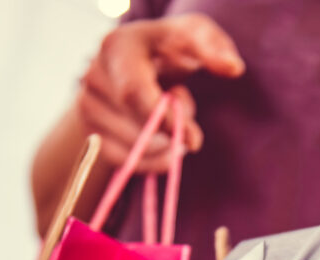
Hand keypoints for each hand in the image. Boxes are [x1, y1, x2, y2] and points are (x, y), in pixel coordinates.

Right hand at [78, 14, 244, 170]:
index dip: (165, 121)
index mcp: (117, 47)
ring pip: (131, 148)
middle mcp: (93, 75)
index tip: (193, 138)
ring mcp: (86, 105)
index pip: (134, 94)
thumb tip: (233, 68)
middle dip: (171, 134)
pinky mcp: (89, 133)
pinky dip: (152, 164)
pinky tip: (164, 149)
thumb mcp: (195, 37)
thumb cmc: (172, 49)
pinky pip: (123, 163)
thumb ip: (215, 48)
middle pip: (136, 126)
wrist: (141, 65)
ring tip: (172, 126)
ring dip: (164, 148)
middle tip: (188, 127)